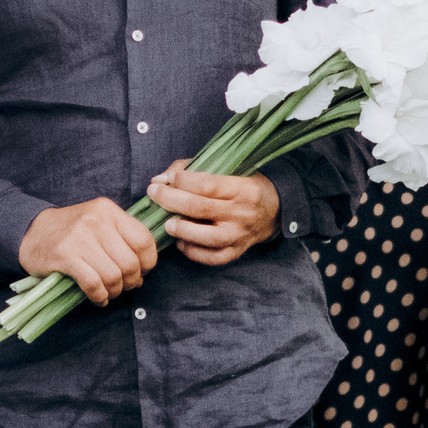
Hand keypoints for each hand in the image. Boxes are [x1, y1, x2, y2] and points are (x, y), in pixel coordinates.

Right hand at [21, 198, 158, 304]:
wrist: (31, 232)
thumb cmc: (70, 230)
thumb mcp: (98, 220)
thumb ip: (122, 237)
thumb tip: (143, 270)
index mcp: (108, 210)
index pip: (144, 240)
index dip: (148, 263)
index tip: (142, 271)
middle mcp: (96, 221)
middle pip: (130, 262)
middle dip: (131, 281)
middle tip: (124, 286)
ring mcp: (80, 238)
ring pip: (113, 275)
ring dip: (115, 291)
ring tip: (110, 292)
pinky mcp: (65, 256)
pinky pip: (93, 284)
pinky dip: (99, 296)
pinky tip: (98, 298)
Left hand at [147, 161, 278, 266]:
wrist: (273, 210)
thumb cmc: (243, 186)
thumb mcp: (228, 169)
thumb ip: (193, 170)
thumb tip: (161, 179)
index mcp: (243, 189)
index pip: (207, 185)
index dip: (182, 181)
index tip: (167, 178)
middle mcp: (242, 213)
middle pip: (201, 208)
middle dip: (171, 200)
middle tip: (154, 193)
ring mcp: (240, 235)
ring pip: (207, 238)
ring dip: (182, 230)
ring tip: (167, 223)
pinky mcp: (237, 251)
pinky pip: (213, 258)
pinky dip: (193, 252)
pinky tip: (181, 242)